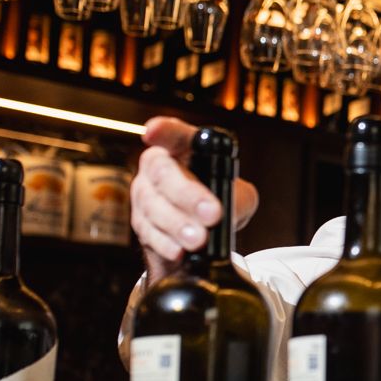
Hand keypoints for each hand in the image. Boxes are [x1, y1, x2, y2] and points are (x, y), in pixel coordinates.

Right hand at [130, 116, 259, 282]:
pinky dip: (166, 243)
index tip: (154, 131)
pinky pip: (148, 231)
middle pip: (163, 173)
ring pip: (153, 205)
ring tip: (199, 239)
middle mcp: (158, 166)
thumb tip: (227, 213)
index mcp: (184, 148)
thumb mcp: (239, 196)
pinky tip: (180, 250)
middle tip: (213, 214)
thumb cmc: (219, 202)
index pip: (172, 133)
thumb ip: (238, 199)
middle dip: (188, 195)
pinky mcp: (140, 222)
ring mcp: (144, 193)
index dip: (162, 130)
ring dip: (178, 225)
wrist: (203, 237)